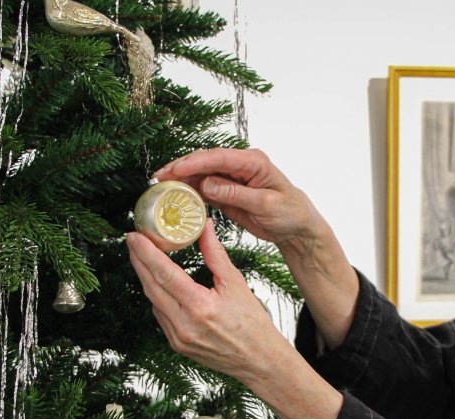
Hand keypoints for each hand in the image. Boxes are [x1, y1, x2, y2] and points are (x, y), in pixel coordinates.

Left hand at [126, 218, 344, 418]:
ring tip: (144, 257)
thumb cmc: (253, 325)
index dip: (146, 253)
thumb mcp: (236, 284)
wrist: (259, 361)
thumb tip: (204, 227)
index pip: (164, 274)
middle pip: (151, 286)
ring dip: (146, 277)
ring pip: (153, 300)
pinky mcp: (176, 344)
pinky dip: (157, 295)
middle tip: (133, 240)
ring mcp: (177, 337)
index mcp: (200, 307)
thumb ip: (215, 254)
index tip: (135, 236)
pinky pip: (160, 315)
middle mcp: (184, 324)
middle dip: (139, 261)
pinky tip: (158, 282)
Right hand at [153, 148, 330, 254]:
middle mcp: (239, 165)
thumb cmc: (290, 212)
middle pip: (204, 162)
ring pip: (200, 173)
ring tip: (158, 187)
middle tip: (157, 178)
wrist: (296, 225)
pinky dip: (187, 191)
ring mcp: (230, 177)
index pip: (218, 157)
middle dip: (180, 168)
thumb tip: (208, 184)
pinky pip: (202, 188)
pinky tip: (172, 196)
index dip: (194, 162)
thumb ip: (237, 194)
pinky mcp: (225, 190)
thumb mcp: (266, 205)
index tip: (175, 170)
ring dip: (179, 180)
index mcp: (252, 162)